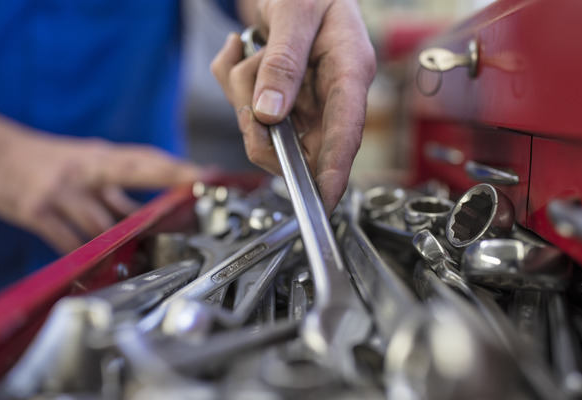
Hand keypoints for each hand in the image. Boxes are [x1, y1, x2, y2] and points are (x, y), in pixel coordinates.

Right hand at [0, 131, 201, 252]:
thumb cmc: (50, 162)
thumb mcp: (86, 166)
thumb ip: (118, 190)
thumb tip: (155, 213)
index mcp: (100, 156)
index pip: (145, 159)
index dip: (174, 167)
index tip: (203, 175)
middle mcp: (84, 169)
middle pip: (131, 173)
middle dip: (164, 183)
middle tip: (189, 201)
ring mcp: (60, 190)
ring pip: (99, 222)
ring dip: (119, 243)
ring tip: (138, 259)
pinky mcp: (36, 210)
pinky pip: (66, 240)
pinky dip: (82, 256)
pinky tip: (92, 268)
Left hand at [212, 0, 375, 209]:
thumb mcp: (296, 11)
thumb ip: (284, 61)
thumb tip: (271, 114)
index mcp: (350, 70)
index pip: (347, 131)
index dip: (335, 170)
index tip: (323, 199)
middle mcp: (330, 93)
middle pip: (298, 142)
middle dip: (260, 125)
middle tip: (246, 93)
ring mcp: (306, 99)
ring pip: (266, 128)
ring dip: (242, 93)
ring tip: (248, 52)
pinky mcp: (283, 98)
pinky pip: (247, 108)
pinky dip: (232, 81)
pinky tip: (240, 51)